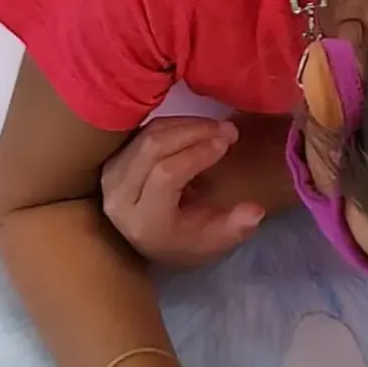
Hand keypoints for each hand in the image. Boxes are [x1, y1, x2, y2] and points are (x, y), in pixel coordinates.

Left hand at [100, 118, 263, 266]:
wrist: (147, 241)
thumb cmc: (184, 241)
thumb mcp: (213, 241)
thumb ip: (234, 227)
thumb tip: (256, 211)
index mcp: (144, 222)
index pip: (166, 176)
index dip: (197, 154)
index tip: (226, 143)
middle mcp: (119, 197)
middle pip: (153, 149)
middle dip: (193, 132)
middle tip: (227, 129)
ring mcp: (111, 176)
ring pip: (147, 136)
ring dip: (185, 124)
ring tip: (216, 127)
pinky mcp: (112, 160)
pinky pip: (142, 132)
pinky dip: (172, 125)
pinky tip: (196, 128)